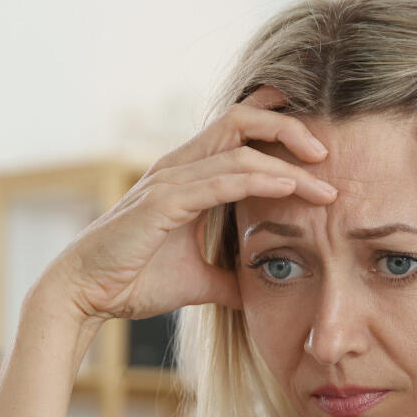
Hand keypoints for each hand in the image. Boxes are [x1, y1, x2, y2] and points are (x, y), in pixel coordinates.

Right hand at [23, 85, 338, 332]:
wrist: (88, 295)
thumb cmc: (133, 281)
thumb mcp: (199, 281)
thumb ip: (231, 279)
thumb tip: (259, 293)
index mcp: (186, 176)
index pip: (236, 132)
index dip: (276, 126)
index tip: (317, 148)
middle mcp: (179, 167)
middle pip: (242, 121)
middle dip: (289, 129)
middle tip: (328, 153)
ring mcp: (170, 180)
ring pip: (238, 148)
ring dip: (286, 160)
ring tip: (323, 175)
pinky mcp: (164, 202)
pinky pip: (222, 180)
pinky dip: (259, 180)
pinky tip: (290, 189)